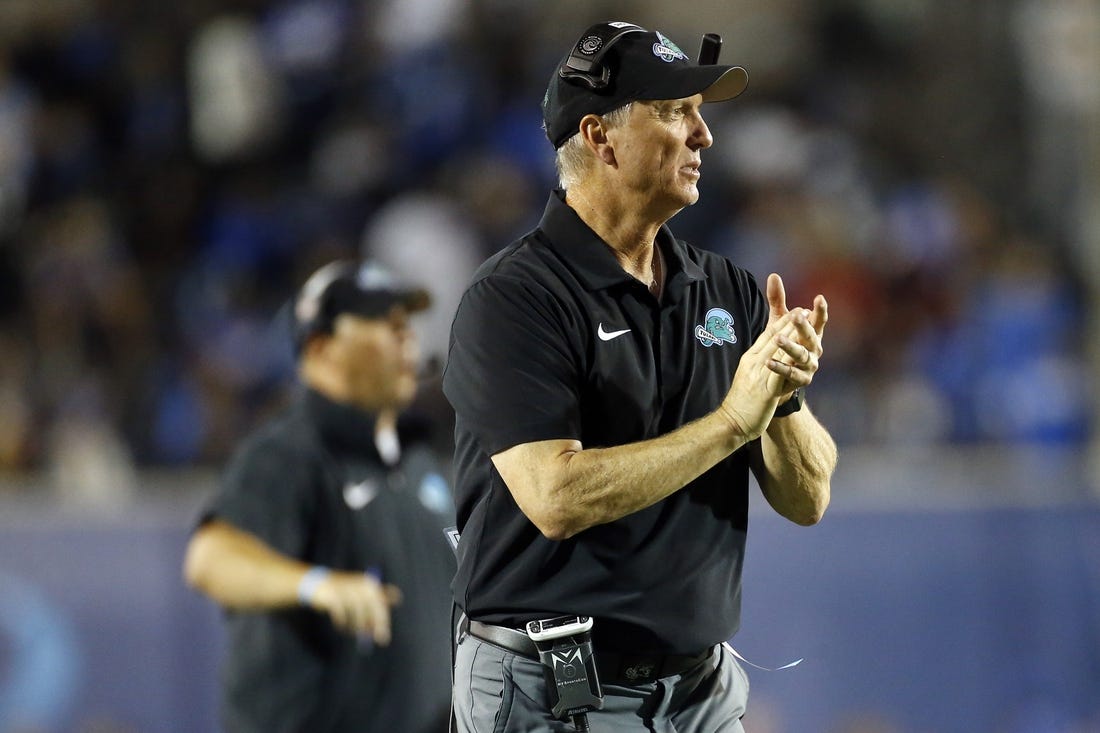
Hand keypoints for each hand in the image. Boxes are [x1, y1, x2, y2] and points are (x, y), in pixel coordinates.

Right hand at [308, 570, 401, 643]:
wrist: (319, 583)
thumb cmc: (345, 589)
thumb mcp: (364, 590)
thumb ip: (380, 594)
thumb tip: (398, 597)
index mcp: (369, 584)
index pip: (380, 606)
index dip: (382, 623)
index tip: (383, 638)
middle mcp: (360, 585)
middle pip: (370, 610)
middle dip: (371, 627)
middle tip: (369, 640)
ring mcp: (346, 589)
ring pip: (356, 614)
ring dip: (355, 626)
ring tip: (352, 632)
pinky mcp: (333, 595)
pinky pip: (341, 613)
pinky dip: (342, 622)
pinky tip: (341, 627)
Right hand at [719, 308, 801, 438]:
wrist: (732, 421)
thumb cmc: (742, 400)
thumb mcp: (748, 374)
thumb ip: (759, 361)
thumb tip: (769, 352)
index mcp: (750, 358)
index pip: (767, 335)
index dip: (782, 321)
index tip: (795, 310)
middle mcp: (753, 363)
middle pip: (772, 339)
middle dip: (789, 323)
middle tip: (803, 310)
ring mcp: (758, 376)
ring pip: (776, 351)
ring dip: (791, 336)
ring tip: (803, 326)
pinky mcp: (765, 390)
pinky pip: (777, 372)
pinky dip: (787, 360)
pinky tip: (797, 352)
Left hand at [764, 273, 826, 398]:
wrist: (783, 376)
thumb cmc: (785, 343)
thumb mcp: (780, 321)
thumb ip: (777, 301)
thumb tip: (773, 275)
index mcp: (812, 333)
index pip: (818, 320)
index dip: (820, 310)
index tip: (819, 298)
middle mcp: (814, 349)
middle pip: (810, 336)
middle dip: (804, 326)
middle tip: (798, 315)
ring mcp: (809, 365)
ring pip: (801, 355)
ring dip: (791, 346)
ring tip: (778, 338)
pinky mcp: (801, 380)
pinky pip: (791, 373)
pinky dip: (780, 368)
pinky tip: (768, 362)